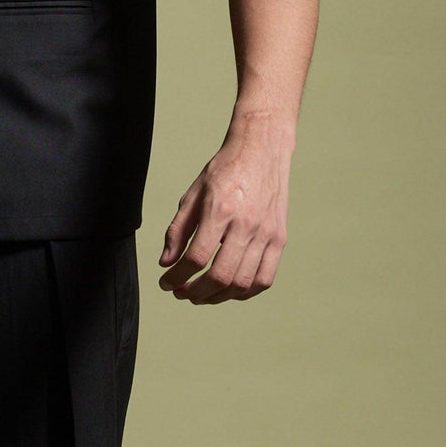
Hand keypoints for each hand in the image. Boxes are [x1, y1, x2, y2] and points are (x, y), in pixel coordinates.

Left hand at [158, 109, 293, 302]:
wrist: (262, 149)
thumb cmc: (225, 169)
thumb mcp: (193, 194)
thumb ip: (178, 230)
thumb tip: (166, 263)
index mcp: (220, 210)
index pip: (196, 257)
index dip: (177, 277)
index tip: (166, 283)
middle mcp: (246, 224)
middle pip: (221, 276)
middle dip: (195, 293)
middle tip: (181, 292)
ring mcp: (267, 233)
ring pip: (243, 283)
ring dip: (218, 296)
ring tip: (201, 294)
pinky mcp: (279, 238)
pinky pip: (264, 279)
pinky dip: (244, 292)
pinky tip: (228, 289)